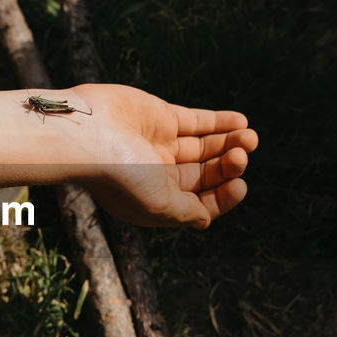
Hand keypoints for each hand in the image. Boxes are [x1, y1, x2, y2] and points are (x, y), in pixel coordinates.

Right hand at [70, 84, 257, 228]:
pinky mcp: (160, 117)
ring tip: (250, 138)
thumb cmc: (119, 176)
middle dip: (228, 165)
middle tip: (241, 156)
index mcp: (156, 201)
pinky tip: (241, 122)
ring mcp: (159, 144)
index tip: (240, 185)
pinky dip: (220, 122)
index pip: (200, 202)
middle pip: (205, 173)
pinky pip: (196, 121)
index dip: (224, 196)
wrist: (86, 134)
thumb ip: (186, 212)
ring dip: (229, 143)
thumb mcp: (158, 205)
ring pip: (204, 146)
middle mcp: (158, 174)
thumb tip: (206, 219)